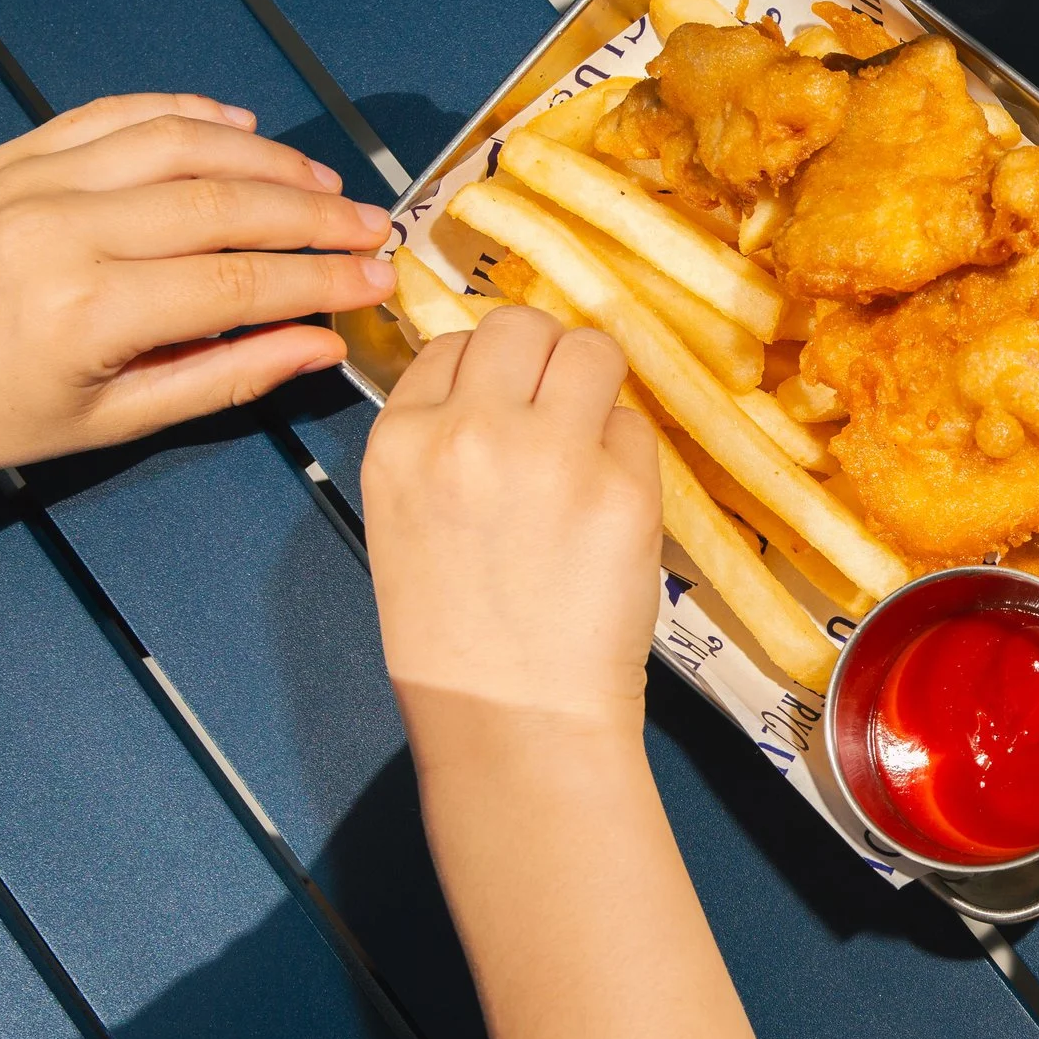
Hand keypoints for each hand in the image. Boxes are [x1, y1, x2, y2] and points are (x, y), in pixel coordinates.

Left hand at [0, 93, 395, 504]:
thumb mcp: (116, 420)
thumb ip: (229, 376)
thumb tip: (320, 346)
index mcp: (85, 312)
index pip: (240, 282)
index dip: (323, 278)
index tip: (376, 279)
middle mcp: (59, 231)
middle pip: (223, 203)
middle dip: (315, 214)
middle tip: (371, 227)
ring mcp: (33, 181)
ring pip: (181, 142)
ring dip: (268, 156)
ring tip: (323, 179)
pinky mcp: (16, 153)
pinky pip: (119, 113)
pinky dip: (189, 113)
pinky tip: (241, 128)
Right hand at [363, 306, 659, 739]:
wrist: (509, 715)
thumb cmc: (455, 633)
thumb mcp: (405, 516)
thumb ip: (441, 440)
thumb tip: (502, 382)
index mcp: (401, 439)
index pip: (452, 344)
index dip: (488, 371)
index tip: (505, 406)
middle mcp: (471, 430)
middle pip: (523, 323)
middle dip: (546, 355)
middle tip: (559, 407)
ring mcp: (551, 454)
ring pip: (592, 351)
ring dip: (597, 387)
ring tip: (589, 448)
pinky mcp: (622, 487)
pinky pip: (636, 427)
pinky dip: (628, 458)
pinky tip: (607, 510)